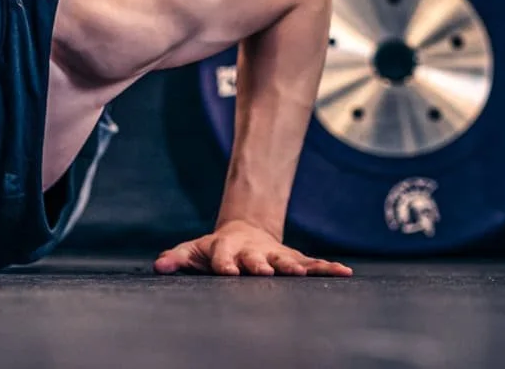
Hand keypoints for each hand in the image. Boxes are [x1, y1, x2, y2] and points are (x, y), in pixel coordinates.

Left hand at [154, 219, 352, 276]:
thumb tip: (159, 265)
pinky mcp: (294, 258)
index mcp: (227, 249)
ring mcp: (275, 254)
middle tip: (268, 272)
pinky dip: (328, 268)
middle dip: (261, 265)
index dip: (225, 264)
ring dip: (293, 267)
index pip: (224, 256)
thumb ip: (178, 258)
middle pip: (256, 258)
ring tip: (301, 273)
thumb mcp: (194, 251)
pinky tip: (344, 273)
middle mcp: (253, 251)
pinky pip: (313, 264)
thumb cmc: (215, 249)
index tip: (227, 272)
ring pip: (285, 260)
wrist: (244, 231)